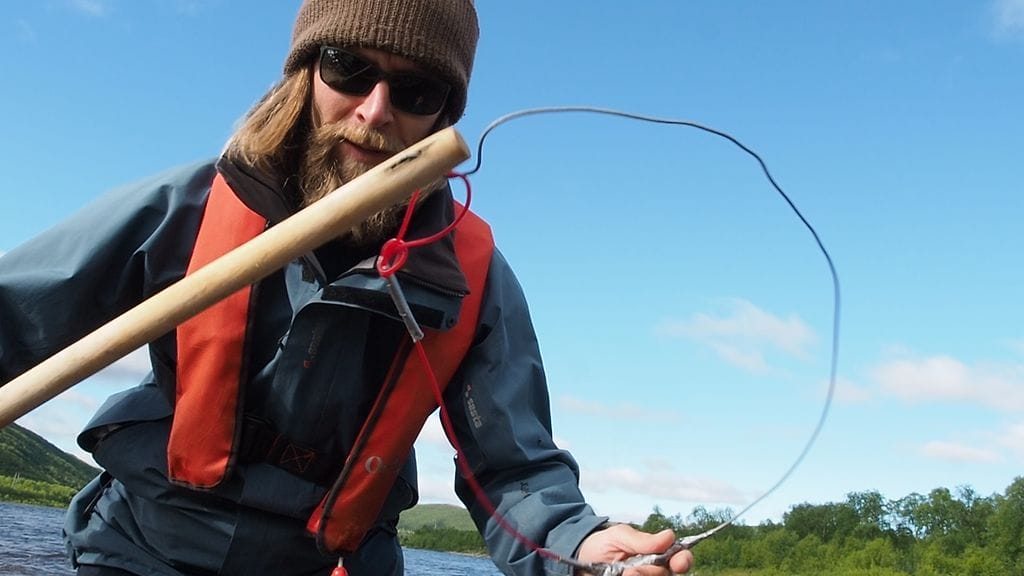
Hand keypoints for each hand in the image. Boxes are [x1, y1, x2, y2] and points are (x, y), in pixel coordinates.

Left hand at [575, 524, 692, 574]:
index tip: (678, 562)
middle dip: (651, 572)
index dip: (683, 560)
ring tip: (622, 574)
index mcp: (656, 554)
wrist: (579, 562)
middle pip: (666, 575)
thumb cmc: (601, 545)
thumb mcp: (619, 536)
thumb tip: (670, 536)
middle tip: (633, 571)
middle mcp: (653, 571)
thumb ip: (643, 540)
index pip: (679, 558)